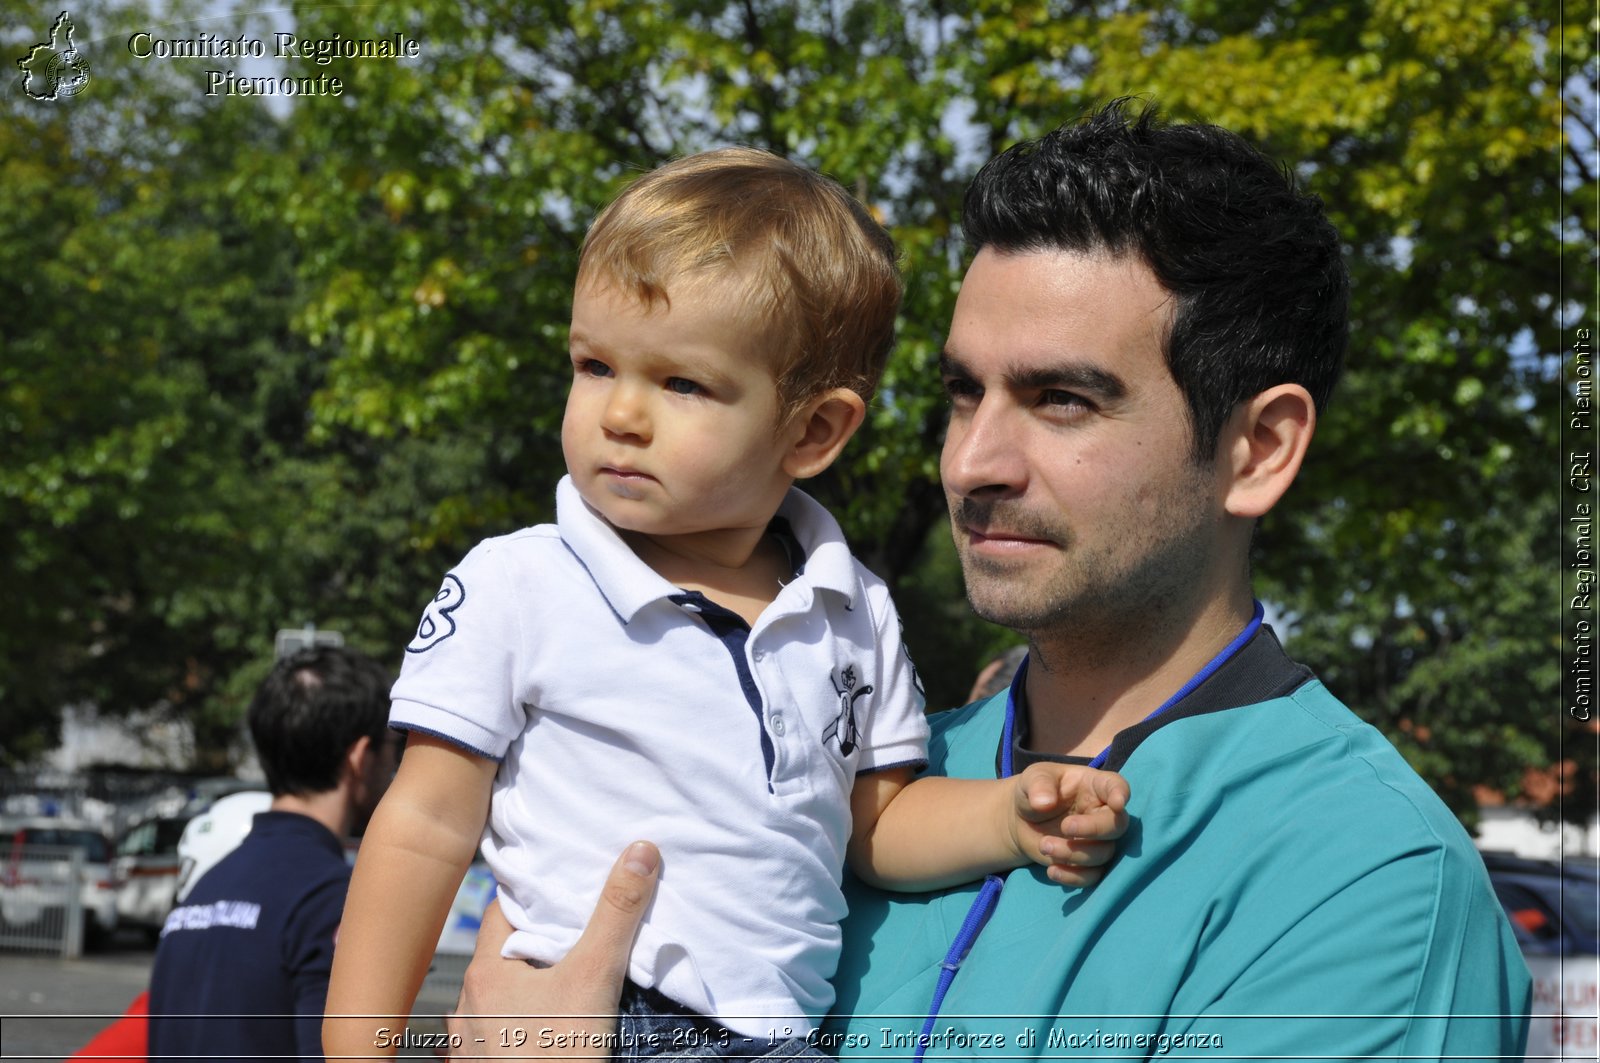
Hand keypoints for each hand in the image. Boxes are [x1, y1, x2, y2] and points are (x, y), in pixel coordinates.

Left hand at [445, 842, 659, 1058]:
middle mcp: (466, 1006)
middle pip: (503, 957)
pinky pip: (497, 1039)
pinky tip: (546, 1032)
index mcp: (485, 972)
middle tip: (576, 939)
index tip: (563, 890)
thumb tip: (640, 852)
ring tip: (564, 987)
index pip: (503, 911)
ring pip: (499, 1001)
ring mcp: (468, 1046)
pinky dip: (519, 1030)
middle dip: (537, 947)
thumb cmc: (557, 1054)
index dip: (534, 898)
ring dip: (526, 992)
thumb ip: (615, 915)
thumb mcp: (595, 977)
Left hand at [1010, 763, 1128, 885]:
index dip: (1121, 794)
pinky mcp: (1088, 864)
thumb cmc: (1035, 792)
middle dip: (1094, 829)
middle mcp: (1102, 813)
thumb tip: (1044, 802)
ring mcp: (1098, 841)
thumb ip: (1039, 785)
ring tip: (1044, 845)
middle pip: (1117, 825)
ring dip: (1074, 854)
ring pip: (1104, 854)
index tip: (1117, 802)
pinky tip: (1052, 870)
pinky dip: (1073, 877)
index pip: (1116, 786)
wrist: (1022, 820)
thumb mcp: (1032, 779)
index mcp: (1095, 786)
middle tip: (1064, 826)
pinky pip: (1093, 877)